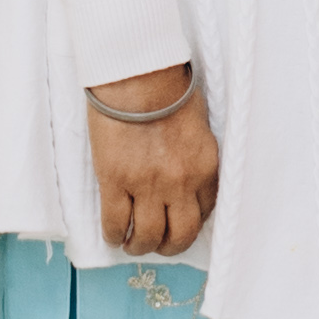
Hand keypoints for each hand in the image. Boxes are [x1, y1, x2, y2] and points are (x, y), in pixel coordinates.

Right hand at [85, 64, 219, 258]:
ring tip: (131, 243)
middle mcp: (181, 182)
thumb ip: (194, 156)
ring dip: (139, 245)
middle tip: (158, 244)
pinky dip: (114, 235)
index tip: (179, 224)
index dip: (189, 223)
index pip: (205, 212)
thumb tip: (185, 177)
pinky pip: (116, 223)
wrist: (137, 73)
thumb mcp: (197, 126)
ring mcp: (148, 185)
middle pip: (180, 235)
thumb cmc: (167, 89)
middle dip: (169, 245)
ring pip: (147, 236)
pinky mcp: (116, 181)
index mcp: (205, 167)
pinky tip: (113, 234)